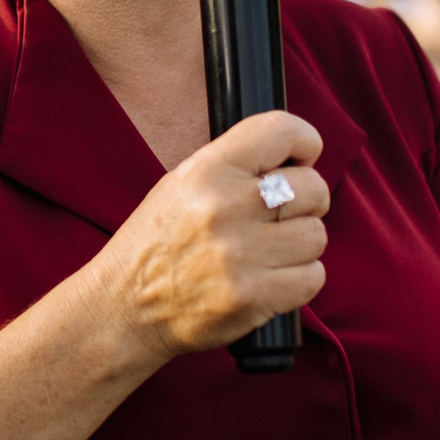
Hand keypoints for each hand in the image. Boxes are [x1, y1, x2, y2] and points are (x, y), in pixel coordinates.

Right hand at [86, 110, 329, 368]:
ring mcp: (240, 254)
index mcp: (205, 171)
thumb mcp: (180, 185)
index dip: (304, 142)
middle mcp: (223, 207)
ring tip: (268, 252)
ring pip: (316, 235)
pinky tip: (270, 278)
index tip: (303, 158)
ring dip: (300, 245)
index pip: (280, 131)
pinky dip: (298, 279)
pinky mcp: (253, 297)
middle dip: (306, 202)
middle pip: (312, 188)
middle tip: (281, 216)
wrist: (124, 307)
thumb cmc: (156, 244)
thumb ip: (235, 167)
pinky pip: (312, 277)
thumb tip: (296, 160)